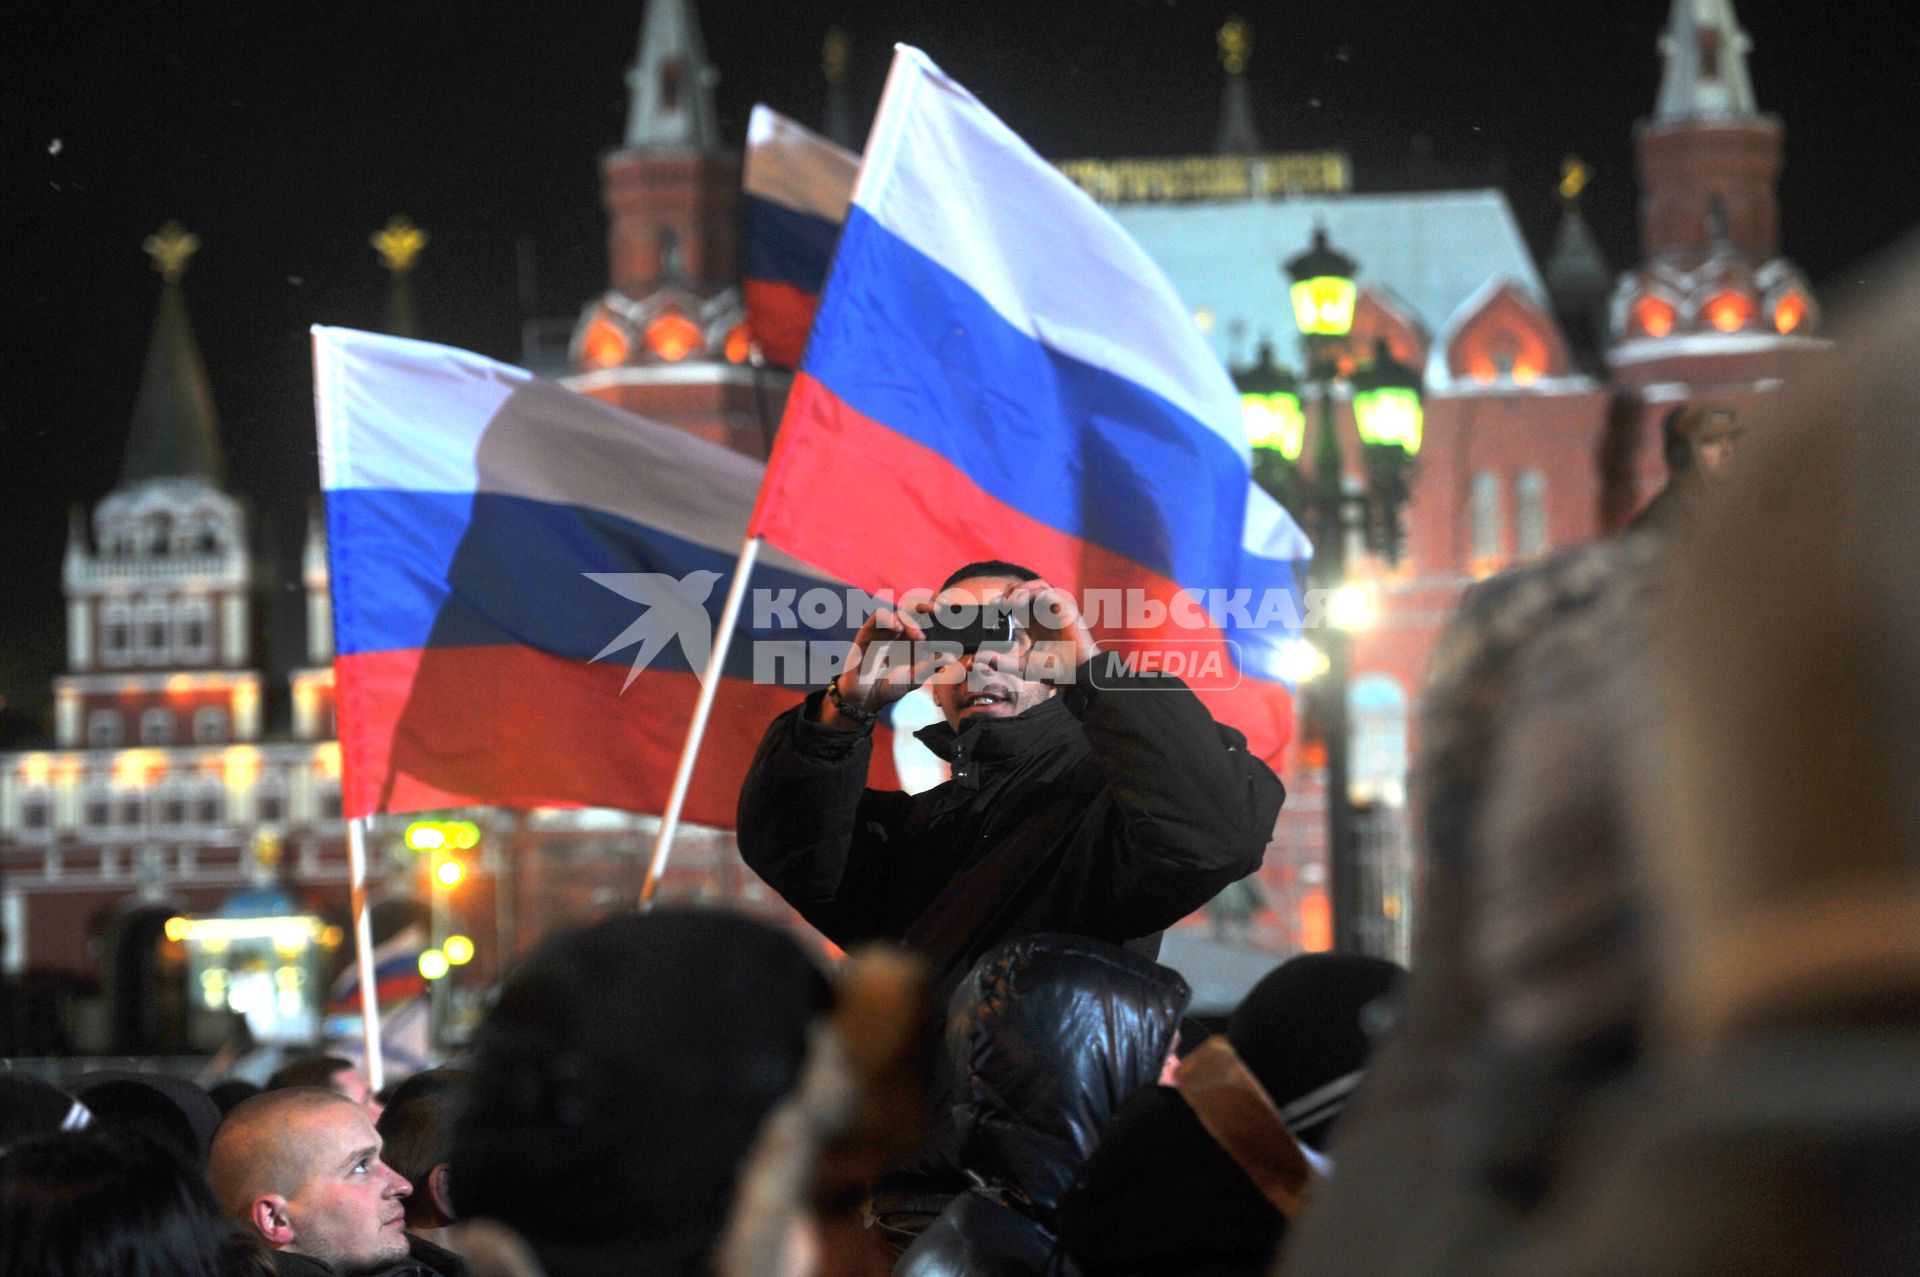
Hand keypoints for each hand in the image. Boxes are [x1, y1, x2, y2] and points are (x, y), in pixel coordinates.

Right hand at [820, 594, 952, 725]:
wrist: (866, 698)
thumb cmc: (890, 686)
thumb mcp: (914, 679)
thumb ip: (929, 667)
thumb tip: (950, 658)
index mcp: (912, 639)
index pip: (926, 620)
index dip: (936, 614)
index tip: (948, 614)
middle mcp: (899, 632)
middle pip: (914, 611)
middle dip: (927, 611)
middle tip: (937, 621)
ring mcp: (884, 631)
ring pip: (899, 613)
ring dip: (911, 620)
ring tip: (919, 637)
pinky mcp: (868, 633)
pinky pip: (878, 616)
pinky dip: (888, 618)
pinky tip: (898, 627)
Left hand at [1001, 580, 1095, 685]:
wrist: (1078, 674)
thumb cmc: (1056, 670)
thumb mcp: (1024, 666)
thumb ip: (1004, 662)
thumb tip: (982, 659)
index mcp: (1038, 622)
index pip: (1020, 602)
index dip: (1004, 601)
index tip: (992, 608)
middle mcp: (1048, 612)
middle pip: (1027, 589)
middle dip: (1009, 592)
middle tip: (997, 604)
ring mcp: (1058, 608)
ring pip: (1037, 586)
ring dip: (1019, 590)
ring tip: (1007, 603)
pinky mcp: (1065, 608)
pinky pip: (1046, 592)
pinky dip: (1030, 594)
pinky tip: (1018, 605)